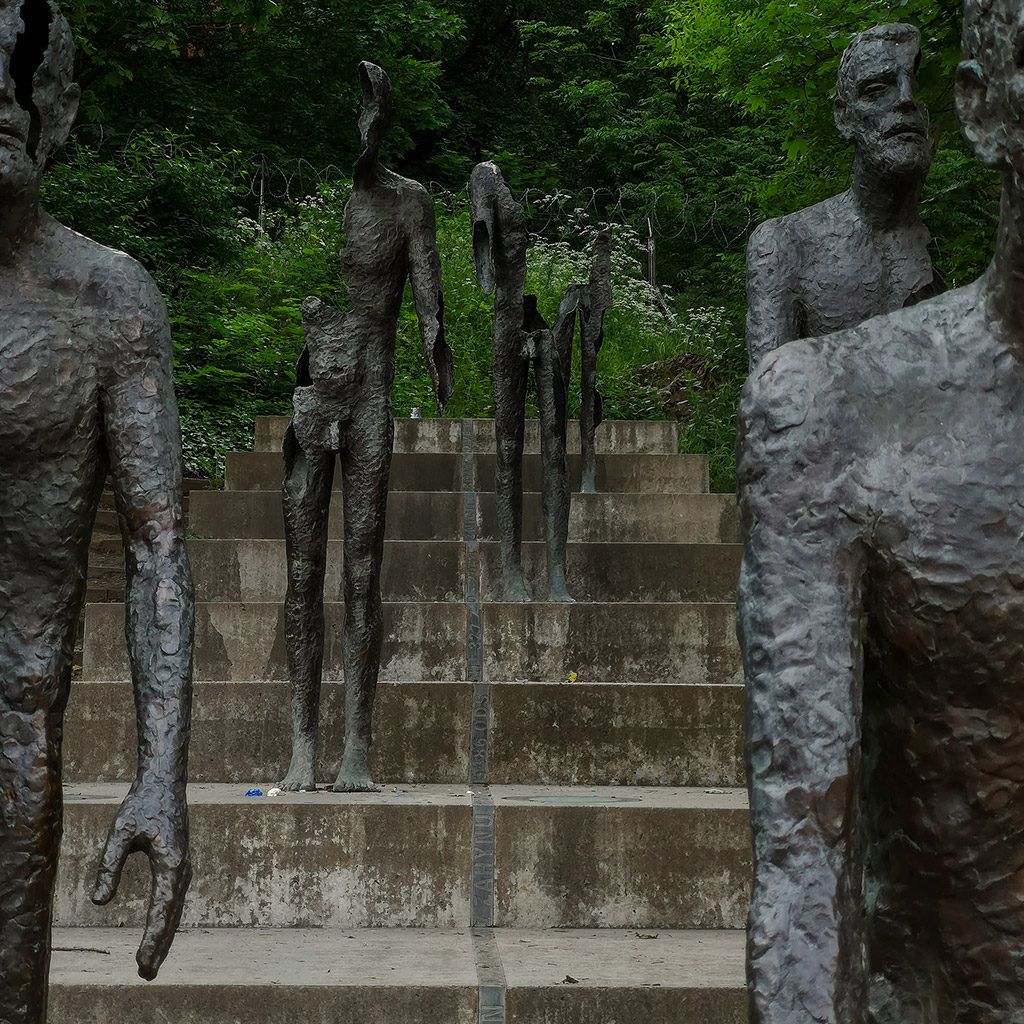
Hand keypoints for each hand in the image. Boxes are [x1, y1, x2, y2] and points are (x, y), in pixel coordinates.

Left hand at [91, 779, 191, 980]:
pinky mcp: (179, 864)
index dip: (152, 938)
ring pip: (175, 909)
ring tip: (151, 962)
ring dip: (164, 936)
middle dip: (159, 946)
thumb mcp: (120, 832)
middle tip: (144, 974)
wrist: (165, 782)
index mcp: (171, 862)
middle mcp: (181, 868)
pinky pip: (174, 899)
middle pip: (172, 915)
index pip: (161, 909)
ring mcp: (183, 867)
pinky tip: (160, 931)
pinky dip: (167, 920)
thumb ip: (109, 865)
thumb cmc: (142, 804)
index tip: (142, 961)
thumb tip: (100, 902)